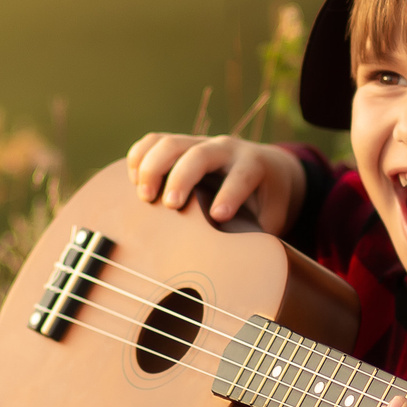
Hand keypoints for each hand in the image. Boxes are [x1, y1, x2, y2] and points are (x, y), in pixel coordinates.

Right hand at [125, 133, 306, 236]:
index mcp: (254, 166)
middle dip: (181, 178)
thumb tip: (242, 266)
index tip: (218, 216)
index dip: (230, 195)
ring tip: (143, 196)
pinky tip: (133, 180)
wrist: (268, 167)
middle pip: (200, 154)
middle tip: (169, 206)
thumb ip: (259, 236)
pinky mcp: (183, 144)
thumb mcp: (273, 218)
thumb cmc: (268, 202)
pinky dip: (140, 156)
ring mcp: (202, 142)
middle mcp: (227, 149)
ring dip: (152, 167)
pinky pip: (155, 140)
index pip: (242, 176)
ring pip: (172, 143)